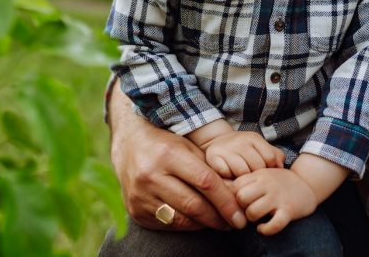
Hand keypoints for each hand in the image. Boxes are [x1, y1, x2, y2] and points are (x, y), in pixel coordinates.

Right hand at [108, 83, 246, 230]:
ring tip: (219, 223)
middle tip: (235, 223)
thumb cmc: (166, 144)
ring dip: (205, 224)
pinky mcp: (135, 210)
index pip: (205, 183)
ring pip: (181, 219)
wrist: (128, 144)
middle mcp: (150, 175)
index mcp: (168, 154)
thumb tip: (237, 194)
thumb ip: (210, 168)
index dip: (227, 202)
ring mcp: (140, 194)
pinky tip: (198, 221)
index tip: (240, 215)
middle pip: (194, 205)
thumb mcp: (188, 147)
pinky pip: (167, 224)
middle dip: (219, 218)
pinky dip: (187, 225)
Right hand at [199, 130, 285, 178]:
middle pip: (257, 166)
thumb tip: (280, 168)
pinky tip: (230, 177)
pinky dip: (229, 178)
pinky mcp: (213, 157)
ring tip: (242, 180)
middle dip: (256, 176)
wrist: (217, 142)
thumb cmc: (243, 151)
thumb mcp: (260, 149)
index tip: (263, 172)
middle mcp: (240, 140)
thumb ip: (275, 157)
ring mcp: (226, 148)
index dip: (269, 169)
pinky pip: (226, 173)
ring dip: (243, 179)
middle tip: (252, 179)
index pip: (270, 158)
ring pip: (242, 171)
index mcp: (254, 138)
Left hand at [233, 168, 318, 235]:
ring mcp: (278, 197)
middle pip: (241, 198)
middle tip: (246, 210)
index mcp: (258, 175)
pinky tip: (263, 228)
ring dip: (252, 219)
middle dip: (240, 208)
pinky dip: (265, 229)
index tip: (237, 202)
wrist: (307, 184)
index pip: (234, 186)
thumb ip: (245, 180)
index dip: (232, 197)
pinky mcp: (289, 210)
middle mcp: (267, 184)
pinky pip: (273, 224)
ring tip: (256, 218)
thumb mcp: (261, 175)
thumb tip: (221, 189)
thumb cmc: (278, 182)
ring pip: (253, 212)